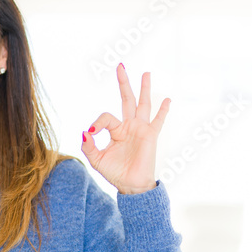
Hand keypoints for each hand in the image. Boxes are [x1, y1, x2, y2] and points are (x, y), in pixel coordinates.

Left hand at [81, 63, 169, 193]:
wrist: (131, 186)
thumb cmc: (115, 173)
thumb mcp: (96, 160)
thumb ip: (88, 146)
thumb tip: (85, 131)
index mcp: (116, 131)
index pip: (106, 117)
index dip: (97, 122)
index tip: (91, 133)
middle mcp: (129, 127)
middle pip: (126, 99)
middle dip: (123, 83)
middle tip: (120, 66)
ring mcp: (140, 129)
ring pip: (143, 104)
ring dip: (144, 88)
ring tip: (146, 73)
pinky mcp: (150, 136)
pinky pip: (158, 121)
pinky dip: (163, 110)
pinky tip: (167, 99)